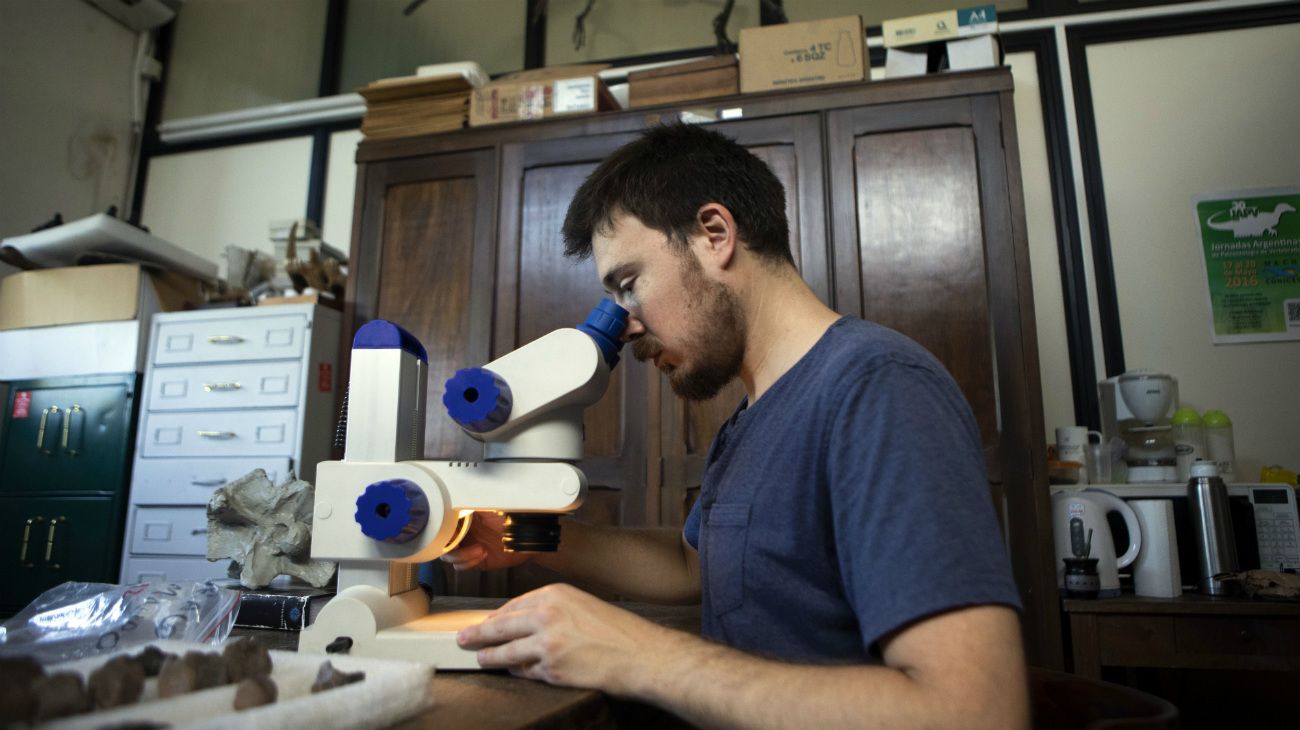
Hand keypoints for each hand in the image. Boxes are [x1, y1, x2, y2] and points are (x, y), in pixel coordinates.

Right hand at [440, 511, 532, 571]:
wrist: (528, 538)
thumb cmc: (513, 519)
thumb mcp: (494, 507)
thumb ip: (477, 502)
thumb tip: (461, 494)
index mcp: (465, 517)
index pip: (443, 522)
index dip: (442, 526)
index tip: (448, 527)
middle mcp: (463, 532)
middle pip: (441, 541)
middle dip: (448, 544)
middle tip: (460, 543)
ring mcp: (467, 547)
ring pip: (448, 556)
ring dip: (461, 555)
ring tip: (480, 549)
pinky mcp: (475, 561)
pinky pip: (460, 566)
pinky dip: (468, 562)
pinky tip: (482, 554)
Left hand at [456, 583, 677, 693]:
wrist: (641, 655)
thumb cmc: (619, 631)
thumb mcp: (584, 605)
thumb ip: (554, 610)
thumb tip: (526, 621)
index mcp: (555, 595)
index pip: (513, 605)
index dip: (496, 616)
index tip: (485, 622)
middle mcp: (547, 616)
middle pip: (501, 627)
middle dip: (478, 634)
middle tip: (463, 638)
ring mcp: (547, 644)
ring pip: (506, 652)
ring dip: (491, 657)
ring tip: (481, 658)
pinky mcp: (551, 670)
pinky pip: (526, 672)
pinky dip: (519, 672)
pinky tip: (514, 672)